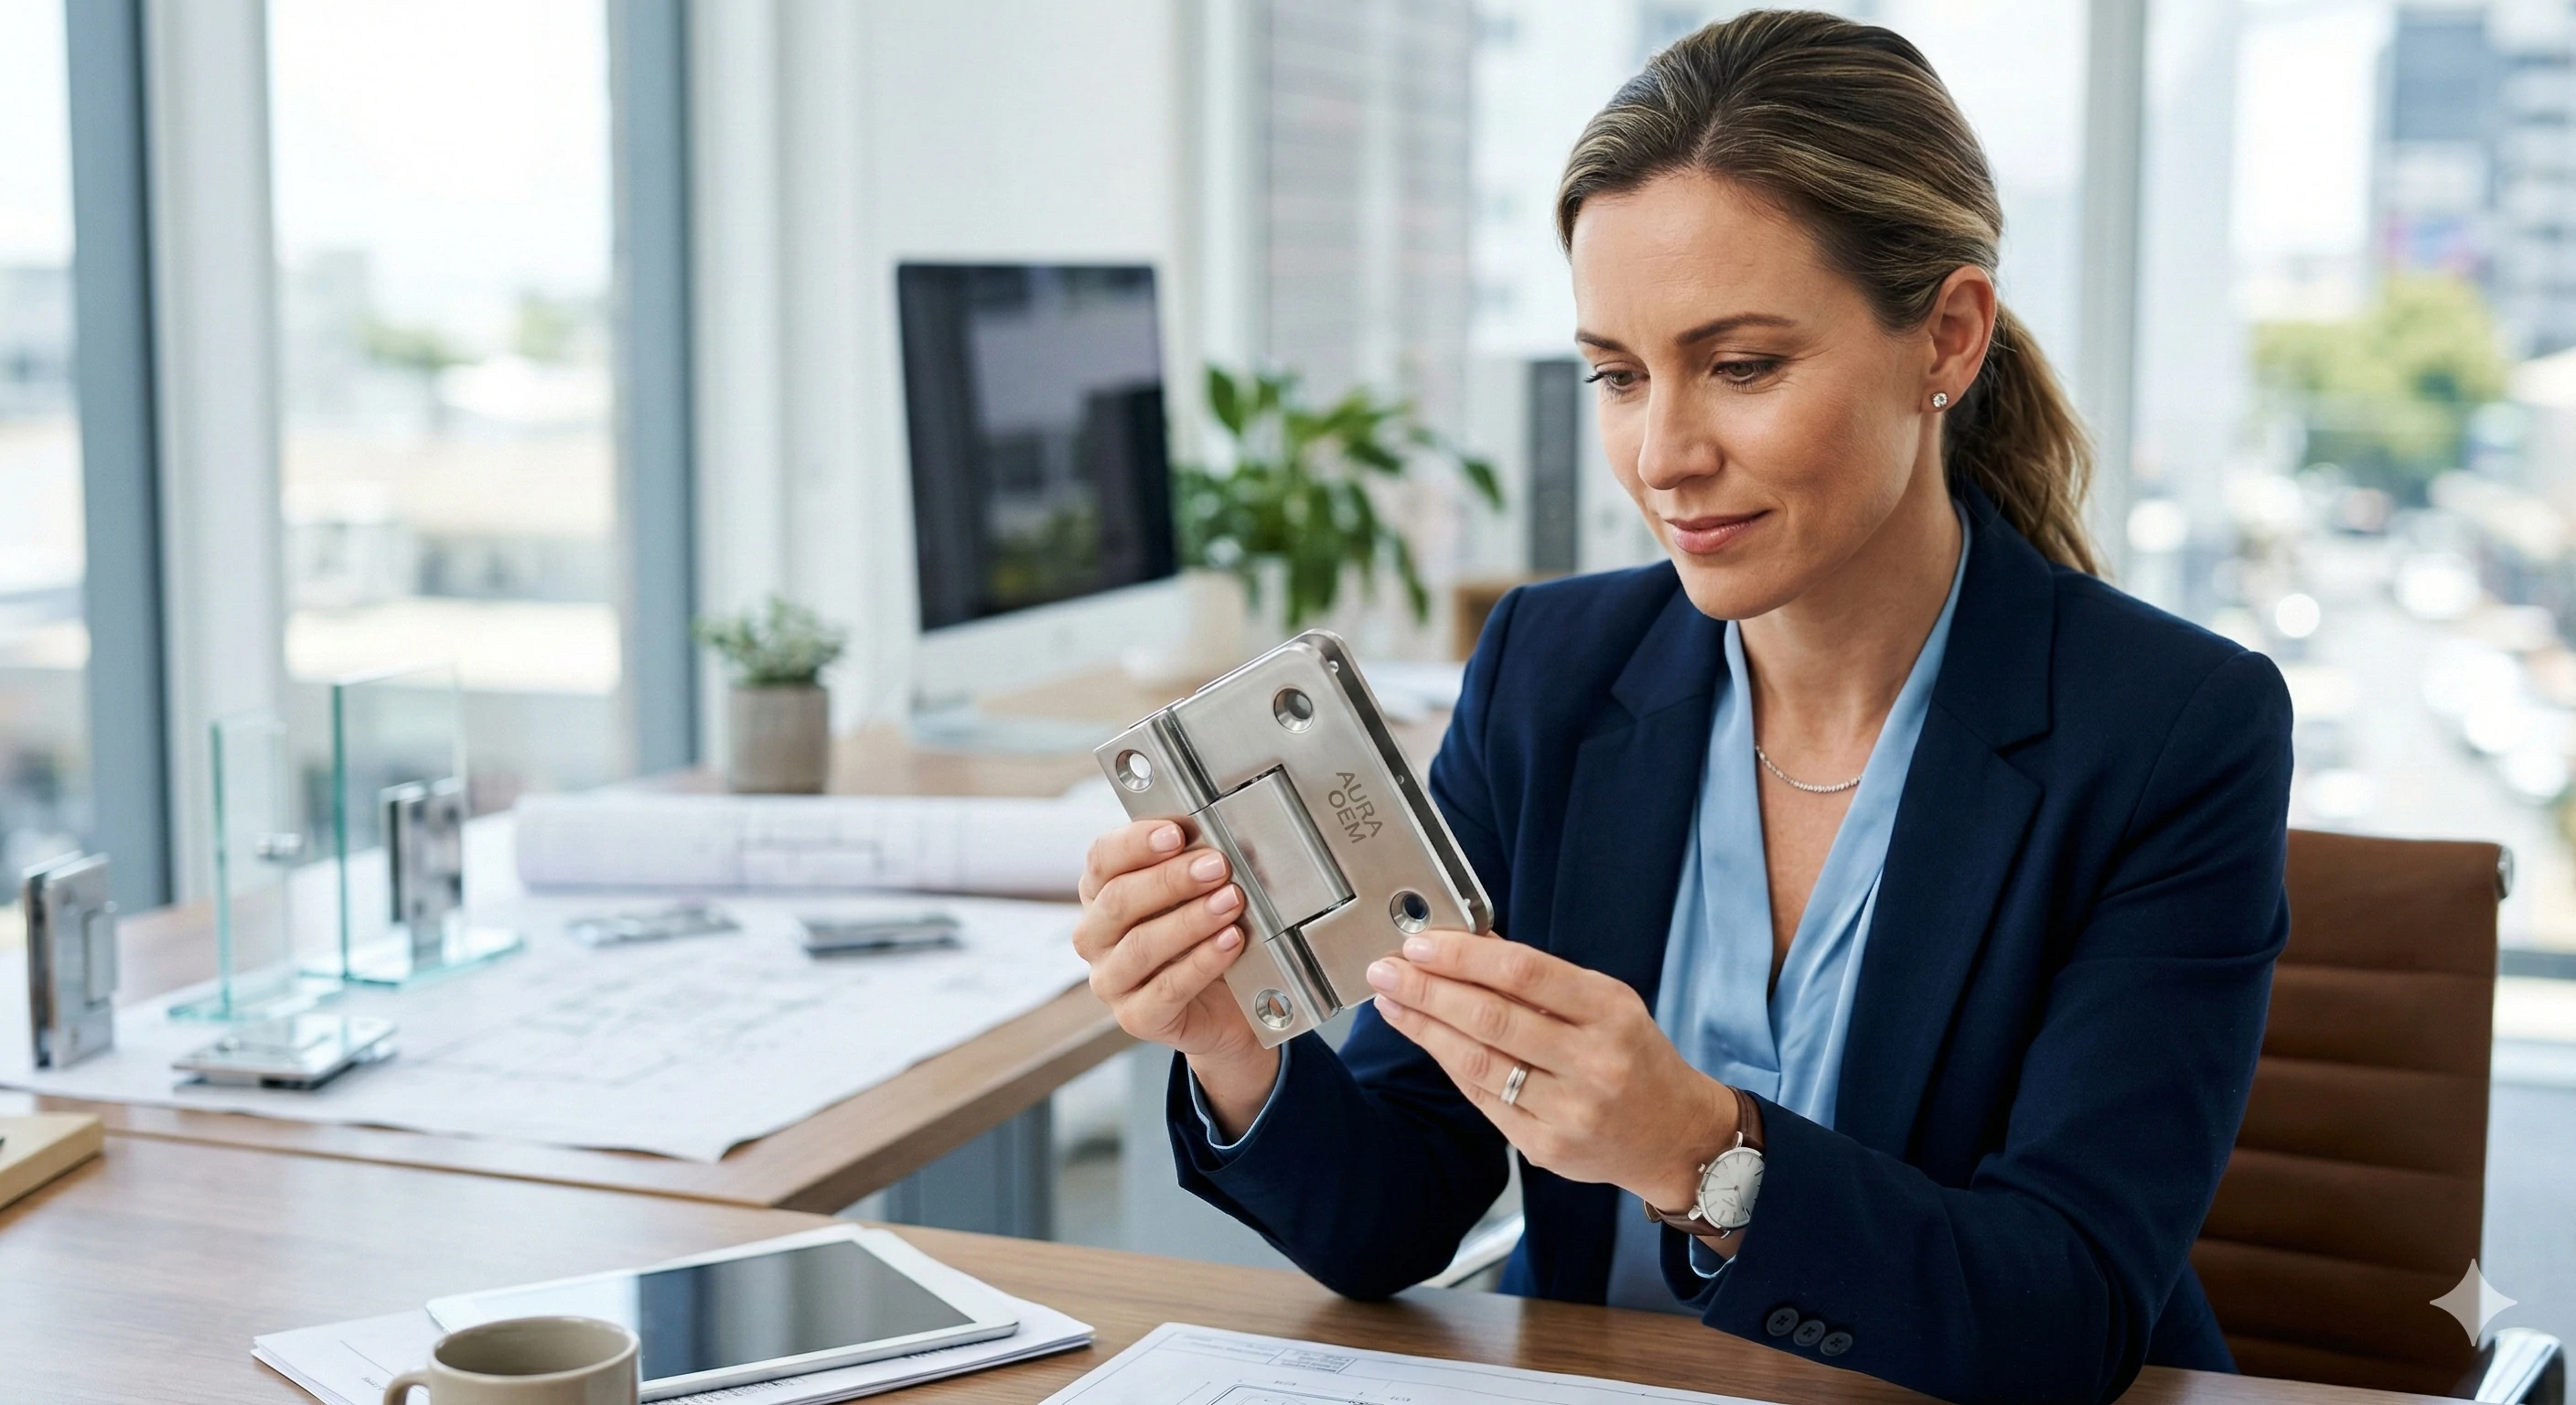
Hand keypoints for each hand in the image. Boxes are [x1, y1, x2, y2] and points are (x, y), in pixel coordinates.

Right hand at [1073, 821, 1272, 1094]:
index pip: (1102, 859)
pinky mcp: (1135, 1018)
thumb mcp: (1193, 896)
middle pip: (1119, 901)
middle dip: (1171, 879)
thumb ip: (1190, 866)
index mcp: (1100, 895)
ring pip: (1141, 945)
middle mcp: (1095, 938)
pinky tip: (1231, 941)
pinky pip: (1168, 988)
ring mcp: (1110, 981)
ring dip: (1191, 920)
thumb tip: (1211, 842)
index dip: (1136, 843)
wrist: (1227, 1007)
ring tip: (1230, 901)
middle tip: (1217, 866)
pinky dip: (1203, 961)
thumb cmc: (1204, 939)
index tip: (1176, 833)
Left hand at [1367, 930, 1737, 1214]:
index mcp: (1610, 1013)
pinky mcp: (1544, 1147)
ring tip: (1391, 1001)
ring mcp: (1567, 1111)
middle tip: (1387, 970)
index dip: (1464, 957)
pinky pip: (1482, 1097)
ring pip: (1477, 1062)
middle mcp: (1592, 1063)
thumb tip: (1469, 943)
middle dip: (1428, 990)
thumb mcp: (1605, 1002)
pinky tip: (1424, 1038)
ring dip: (1424, 1027)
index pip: (1524, 974)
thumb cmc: (1635, 1057)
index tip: (1421, 944)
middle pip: (1491, 1019)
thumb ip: (1539, 978)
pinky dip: (1447, 1063)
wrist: (1674, 1137)